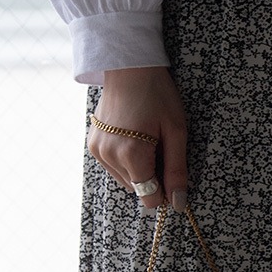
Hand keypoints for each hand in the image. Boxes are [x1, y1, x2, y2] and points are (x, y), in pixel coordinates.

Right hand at [88, 67, 189, 212]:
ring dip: (140, 170)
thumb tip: (178, 204)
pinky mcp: (92, 145)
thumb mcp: (176, 133)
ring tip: (146, 140)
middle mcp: (109, 156)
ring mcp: (97, 151)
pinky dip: (127, 161)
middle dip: (153, 177)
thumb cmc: (157, 96)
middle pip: (139, 190)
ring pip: (127, 181)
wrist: (128, 67)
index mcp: (130, 155)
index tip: (171, 168)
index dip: (166, 190)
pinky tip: (133, 138)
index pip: (150, 199)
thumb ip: (176, 171)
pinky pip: (115, 168)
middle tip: (159, 148)